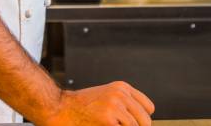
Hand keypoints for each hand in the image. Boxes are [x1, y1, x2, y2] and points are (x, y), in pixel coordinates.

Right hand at [39, 82, 154, 125]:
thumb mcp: (107, 96)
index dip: (143, 118)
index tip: (134, 124)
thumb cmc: (83, 106)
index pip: (149, 107)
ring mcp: (115, 105)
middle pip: (145, 120)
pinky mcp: (108, 119)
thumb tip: (144, 121)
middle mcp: (121, 94)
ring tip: (110, 125)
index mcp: (122, 87)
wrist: (62, 108)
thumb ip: (124, 104)